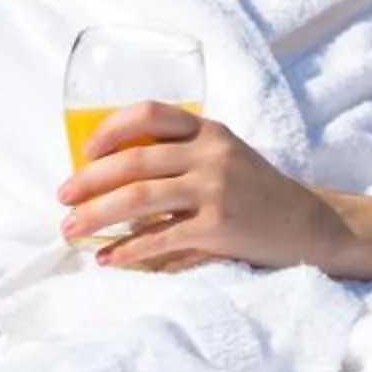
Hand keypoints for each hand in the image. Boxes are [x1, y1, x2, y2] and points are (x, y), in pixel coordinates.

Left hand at [59, 105, 344, 272]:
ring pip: (139, 199)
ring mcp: (216, 190)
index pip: (152, 113)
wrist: (308, 224)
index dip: (111, 129)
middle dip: (89, 180)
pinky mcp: (220, 228)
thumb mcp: (225, 157)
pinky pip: (160, 238)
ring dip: (96, 215)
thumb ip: (182, 155)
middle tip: (62, 198)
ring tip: (70, 228)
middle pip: (135, 160)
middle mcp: (212, 154)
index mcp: (210, 131)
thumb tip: (111, 173)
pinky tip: (107, 258)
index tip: (86, 151)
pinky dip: (127, 250)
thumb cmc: (256, 192)